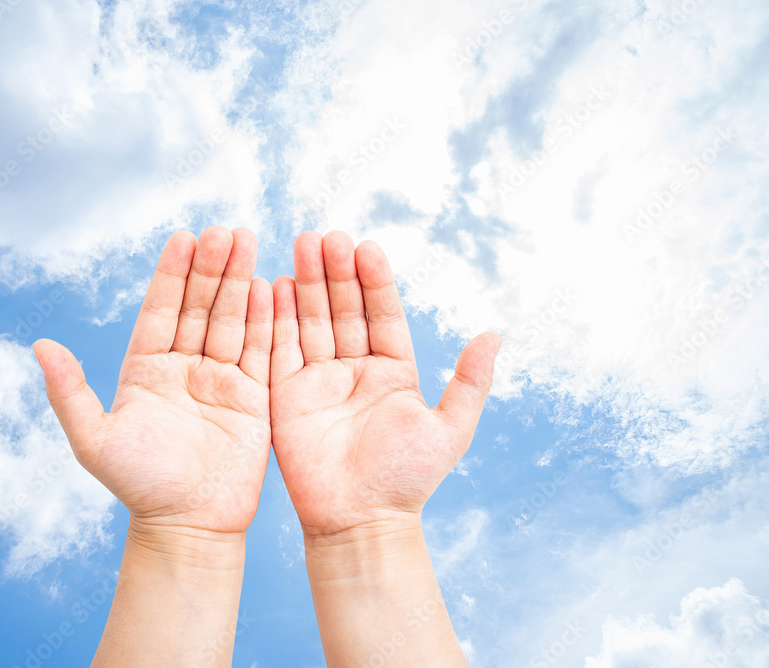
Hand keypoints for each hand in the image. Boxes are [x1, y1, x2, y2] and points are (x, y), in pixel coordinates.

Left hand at [34, 226, 273, 540]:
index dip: (172, 274)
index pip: (161, 310)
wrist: (188, 525)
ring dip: (240, 282)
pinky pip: (262, 351)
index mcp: (146, 369)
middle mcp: (183, 367)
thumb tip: (40, 345)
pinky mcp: (253, 398)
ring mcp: (220, 380)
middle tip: (225, 230)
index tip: (183, 237)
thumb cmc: (137, 485)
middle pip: (200, 306)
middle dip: (212, 268)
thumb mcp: (95, 439)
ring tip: (248, 240)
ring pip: (232, 320)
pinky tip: (272, 286)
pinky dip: (266, 319)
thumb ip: (70, 392)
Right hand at [270, 230, 500, 540]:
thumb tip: (494, 334)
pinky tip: (275, 285)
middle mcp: (355, 369)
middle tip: (326, 236)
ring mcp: (318, 380)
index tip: (366, 246)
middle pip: (344, 309)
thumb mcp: (450, 429)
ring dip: (306, 283)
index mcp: (393, 371)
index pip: (383, 314)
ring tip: (301, 244)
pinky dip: (276, 318)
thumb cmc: (408, 479)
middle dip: (335, 272)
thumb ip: (470, 382)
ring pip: (311, 321)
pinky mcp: (286, 396)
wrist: (361, 521)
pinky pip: (280, 350)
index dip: (374, 281)